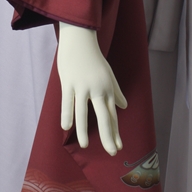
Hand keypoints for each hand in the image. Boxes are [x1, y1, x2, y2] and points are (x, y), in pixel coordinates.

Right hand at [57, 23, 126, 155]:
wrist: (80, 40)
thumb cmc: (94, 58)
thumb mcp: (109, 75)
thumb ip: (116, 92)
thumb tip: (124, 106)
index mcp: (108, 89)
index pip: (112, 115)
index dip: (115, 132)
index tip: (119, 146)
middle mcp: (97, 90)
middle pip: (103, 117)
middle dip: (108, 136)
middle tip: (113, 152)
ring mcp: (82, 87)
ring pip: (83, 112)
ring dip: (84, 131)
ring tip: (86, 146)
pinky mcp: (69, 83)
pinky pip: (67, 102)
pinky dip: (67, 114)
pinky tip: (66, 128)